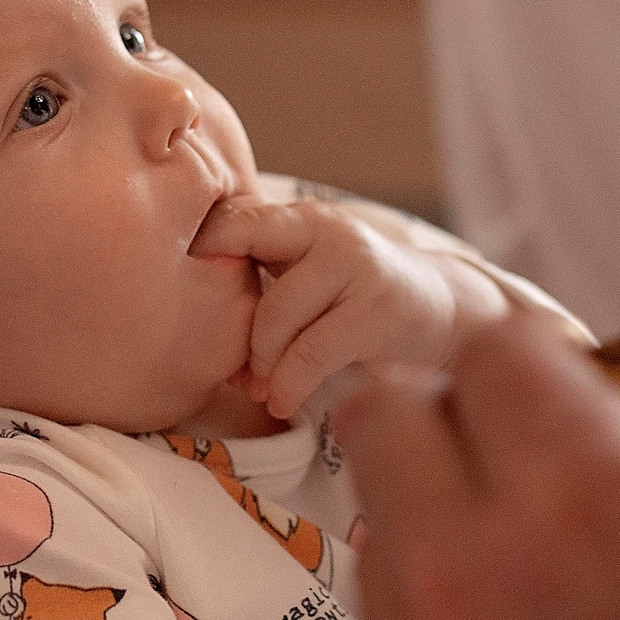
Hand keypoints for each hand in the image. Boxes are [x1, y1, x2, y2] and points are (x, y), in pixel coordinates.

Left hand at [191, 198, 510, 418]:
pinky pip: (311, 353)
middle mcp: (326, 230)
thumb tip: (179, 302)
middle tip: (233, 370)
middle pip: (243, 271)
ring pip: (276, 317)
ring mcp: (355, 266)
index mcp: (298, 218)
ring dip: (259, 364)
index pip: (229, 222)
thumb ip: (260, 273)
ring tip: (258, 389)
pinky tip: (282, 401)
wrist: (443, 308)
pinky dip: (287, 385)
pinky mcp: (376, 309)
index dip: (197, 257)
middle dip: (231, 330)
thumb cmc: (355, 296)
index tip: (177, 299)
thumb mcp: (308, 271)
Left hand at [336, 312, 619, 619]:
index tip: (591, 386)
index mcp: (594, 501)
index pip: (494, 350)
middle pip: (389, 420)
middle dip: (459, 415)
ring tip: (542, 565)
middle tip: (541, 456)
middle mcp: (482, 580)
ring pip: (377, 539)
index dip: (548, 358)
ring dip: (439, 521)